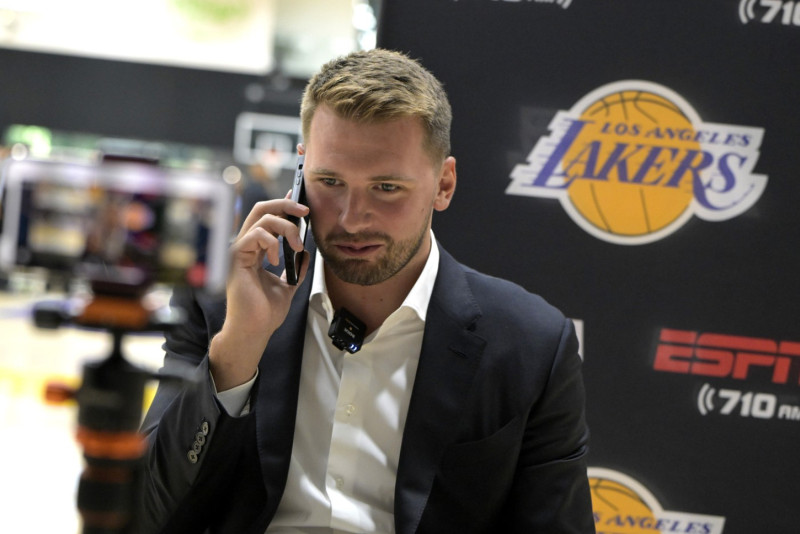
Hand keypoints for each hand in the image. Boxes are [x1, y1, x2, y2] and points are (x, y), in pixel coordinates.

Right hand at [209, 194, 309, 390]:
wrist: (255, 329)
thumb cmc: (265, 312)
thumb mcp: (288, 286)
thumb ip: (295, 269)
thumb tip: (306, 254)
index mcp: (256, 251)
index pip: (268, 218)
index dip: (283, 205)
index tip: (301, 202)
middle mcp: (246, 247)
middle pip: (261, 209)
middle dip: (285, 204)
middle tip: (305, 211)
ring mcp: (239, 250)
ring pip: (262, 218)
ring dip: (286, 227)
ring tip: (298, 246)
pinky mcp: (236, 258)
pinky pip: (254, 235)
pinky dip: (272, 243)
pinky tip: (278, 260)